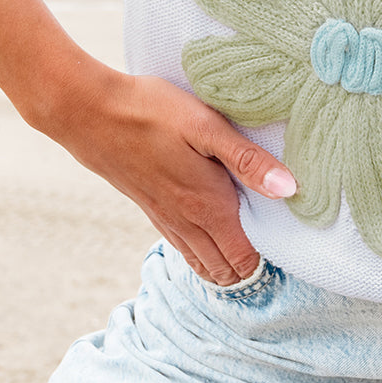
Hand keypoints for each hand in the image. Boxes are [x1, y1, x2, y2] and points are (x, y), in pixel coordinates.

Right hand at [39, 66, 295, 285]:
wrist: (89, 113)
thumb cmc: (151, 113)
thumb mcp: (206, 127)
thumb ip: (248, 160)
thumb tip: (289, 189)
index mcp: (208, 206)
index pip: (246, 259)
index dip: (271, 261)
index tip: (292, 246)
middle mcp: (188, 222)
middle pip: (227, 270)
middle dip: (254, 270)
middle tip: (280, 250)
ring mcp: (166, 219)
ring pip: (204, 263)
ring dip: (228, 266)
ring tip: (253, 251)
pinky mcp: (150, 208)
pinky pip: (184, 248)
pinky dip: (204, 256)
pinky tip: (213, 242)